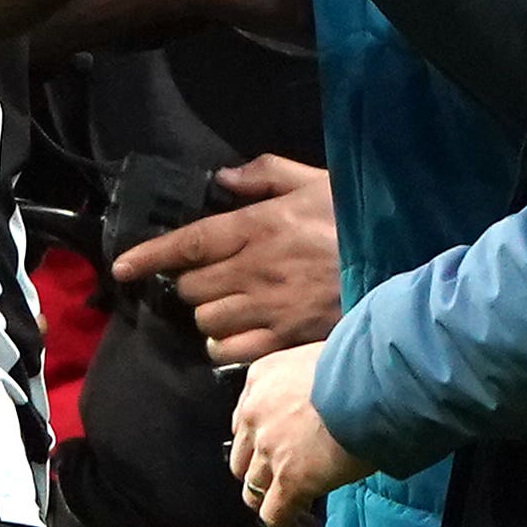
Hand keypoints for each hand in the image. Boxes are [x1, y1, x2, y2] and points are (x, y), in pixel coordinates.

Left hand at [113, 156, 338, 362]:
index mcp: (260, 226)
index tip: (123, 266)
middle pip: (192, 286)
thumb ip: (266, 174)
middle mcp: (256, 269)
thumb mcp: (316, 180)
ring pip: (205, 320)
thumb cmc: (357, 220)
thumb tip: (223, 178)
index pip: (190, 243)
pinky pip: (229, 351)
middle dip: (190, 283)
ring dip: (206, 313)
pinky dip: (222, 345)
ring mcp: (269, 308)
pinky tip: (235, 334)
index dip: (150, 256)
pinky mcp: (284, 338)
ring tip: (225, 304)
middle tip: (208, 276)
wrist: (403, 265)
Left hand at [228, 345, 368, 526]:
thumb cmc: (363, 365)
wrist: (375, 383)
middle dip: (262, 473)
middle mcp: (255, 413)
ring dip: (274, 504)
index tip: (278, 454)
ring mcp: (269, 449)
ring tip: (298, 518)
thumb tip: (328, 400)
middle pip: (244, 457)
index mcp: (261, 379)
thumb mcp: (322, 361)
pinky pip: (276, 517)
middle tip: (286, 486)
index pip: (247, 419)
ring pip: (254, 489)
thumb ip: (311, 383)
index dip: (261, 442)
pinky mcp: (289, 479)